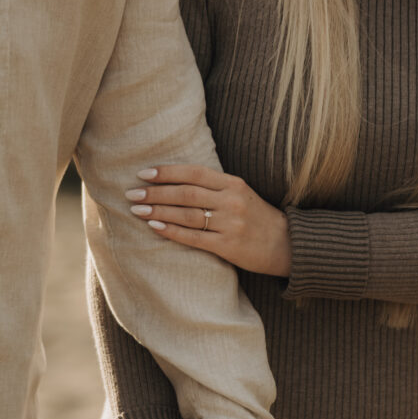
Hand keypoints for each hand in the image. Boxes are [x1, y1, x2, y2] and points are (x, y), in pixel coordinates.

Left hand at [126, 165, 291, 275]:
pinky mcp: (228, 246)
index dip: (167, 172)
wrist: (285, 245)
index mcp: (233, 184)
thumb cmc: (256, 217)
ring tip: (137, 210)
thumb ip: (213, 186)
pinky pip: (194, 238)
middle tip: (132, 193)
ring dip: (158, 212)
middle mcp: (231, 201)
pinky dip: (172, 232)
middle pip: (186, 193)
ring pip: (187, 214)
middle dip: (155, 192)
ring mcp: (230, 224)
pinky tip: (154, 227)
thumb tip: (174, 180)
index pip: (194, 173)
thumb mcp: (239, 193)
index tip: (144, 173)